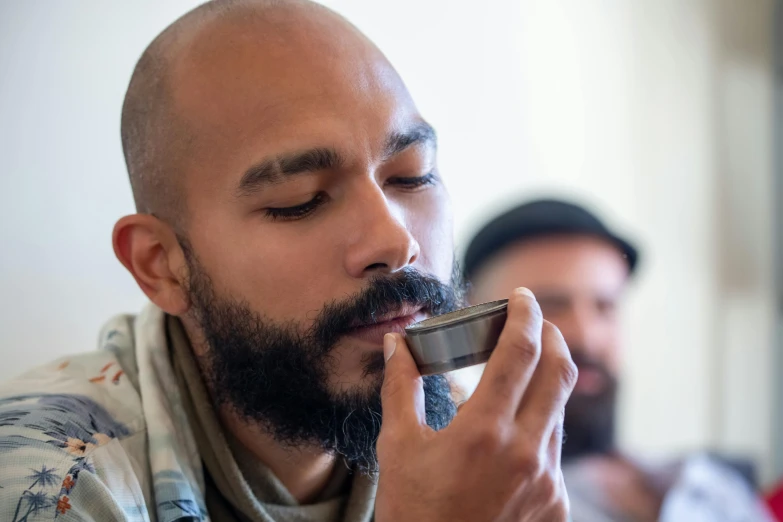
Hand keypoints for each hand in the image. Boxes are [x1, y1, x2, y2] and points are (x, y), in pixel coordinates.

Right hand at [375, 287, 575, 521]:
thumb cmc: (414, 512)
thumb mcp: (398, 447)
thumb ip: (400, 387)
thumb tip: (395, 344)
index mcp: (484, 432)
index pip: (520, 352)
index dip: (526, 316)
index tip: (522, 298)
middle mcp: (526, 452)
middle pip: (559, 371)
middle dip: (551, 336)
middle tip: (533, 321)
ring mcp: (547, 480)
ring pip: (559, 410)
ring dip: (544, 382)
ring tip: (517, 374)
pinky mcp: (557, 503)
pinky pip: (555, 449)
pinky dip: (538, 426)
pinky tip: (512, 431)